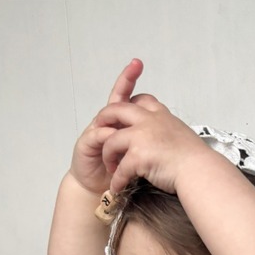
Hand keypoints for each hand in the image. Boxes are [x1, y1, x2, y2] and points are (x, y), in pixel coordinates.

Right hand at [69, 58, 144, 194]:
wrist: (98, 190)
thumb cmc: (119, 173)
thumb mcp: (138, 156)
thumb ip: (147, 142)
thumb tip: (167, 133)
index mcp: (123, 125)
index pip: (130, 100)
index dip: (132, 82)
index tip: (139, 64)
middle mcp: (109, 124)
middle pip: (117, 99)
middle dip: (124, 81)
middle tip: (134, 66)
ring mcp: (97, 132)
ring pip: (107, 116)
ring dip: (116, 114)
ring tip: (128, 111)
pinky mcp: (87, 144)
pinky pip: (98, 135)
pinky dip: (106, 135)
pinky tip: (112, 135)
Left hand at [93, 96, 205, 194]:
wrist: (200, 172)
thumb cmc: (197, 161)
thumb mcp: (183, 136)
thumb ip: (169, 132)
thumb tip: (166, 140)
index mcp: (161, 115)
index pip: (141, 100)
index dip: (128, 105)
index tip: (121, 116)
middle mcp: (149, 121)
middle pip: (116, 110)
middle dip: (104, 120)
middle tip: (99, 135)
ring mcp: (142, 136)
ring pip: (111, 141)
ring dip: (108, 156)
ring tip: (110, 169)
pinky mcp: (138, 155)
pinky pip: (120, 169)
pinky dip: (117, 180)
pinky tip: (117, 188)